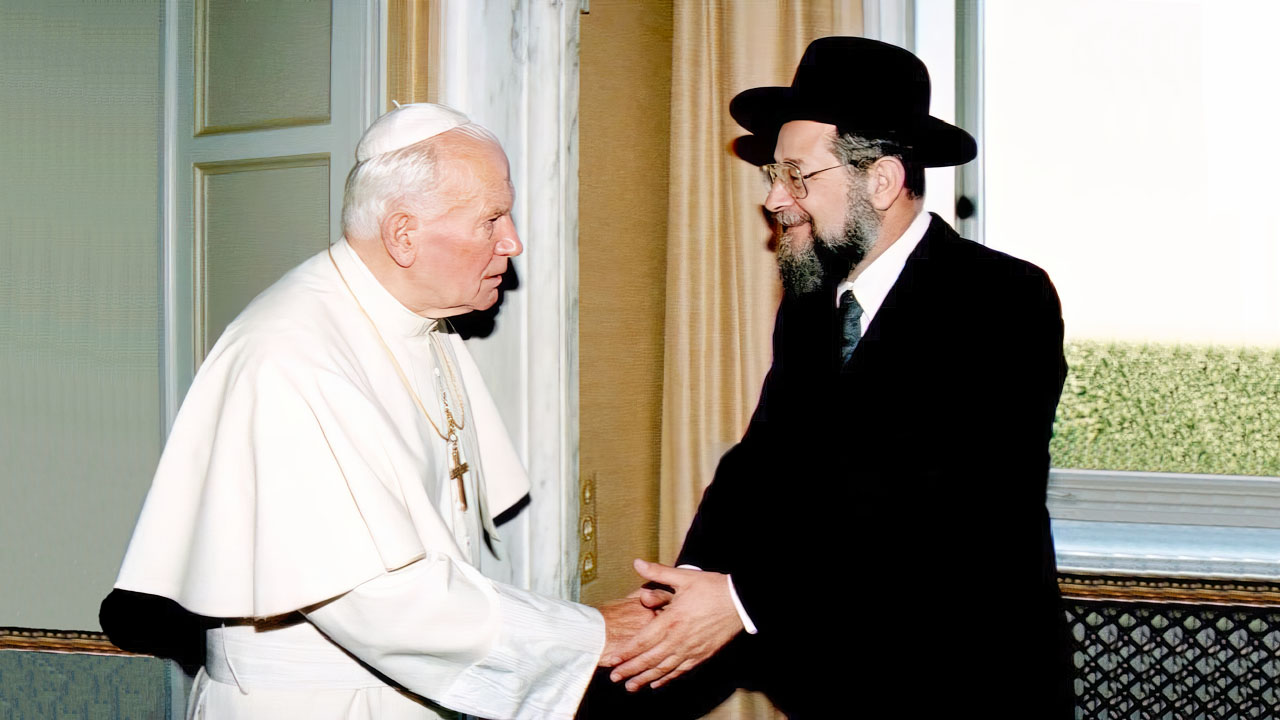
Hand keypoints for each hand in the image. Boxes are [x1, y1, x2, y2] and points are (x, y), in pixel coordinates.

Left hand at [606, 559, 743, 690]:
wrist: (740, 602)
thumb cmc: (712, 588)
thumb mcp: (684, 577)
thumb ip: (658, 572)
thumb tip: (637, 562)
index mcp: (671, 620)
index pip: (642, 641)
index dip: (625, 653)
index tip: (611, 660)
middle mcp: (679, 639)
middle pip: (649, 659)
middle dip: (630, 670)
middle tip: (613, 678)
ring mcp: (691, 649)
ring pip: (663, 669)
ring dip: (645, 679)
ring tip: (630, 687)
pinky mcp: (702, 655)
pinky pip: (681, 671)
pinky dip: (667, 678)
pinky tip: (657, 684)